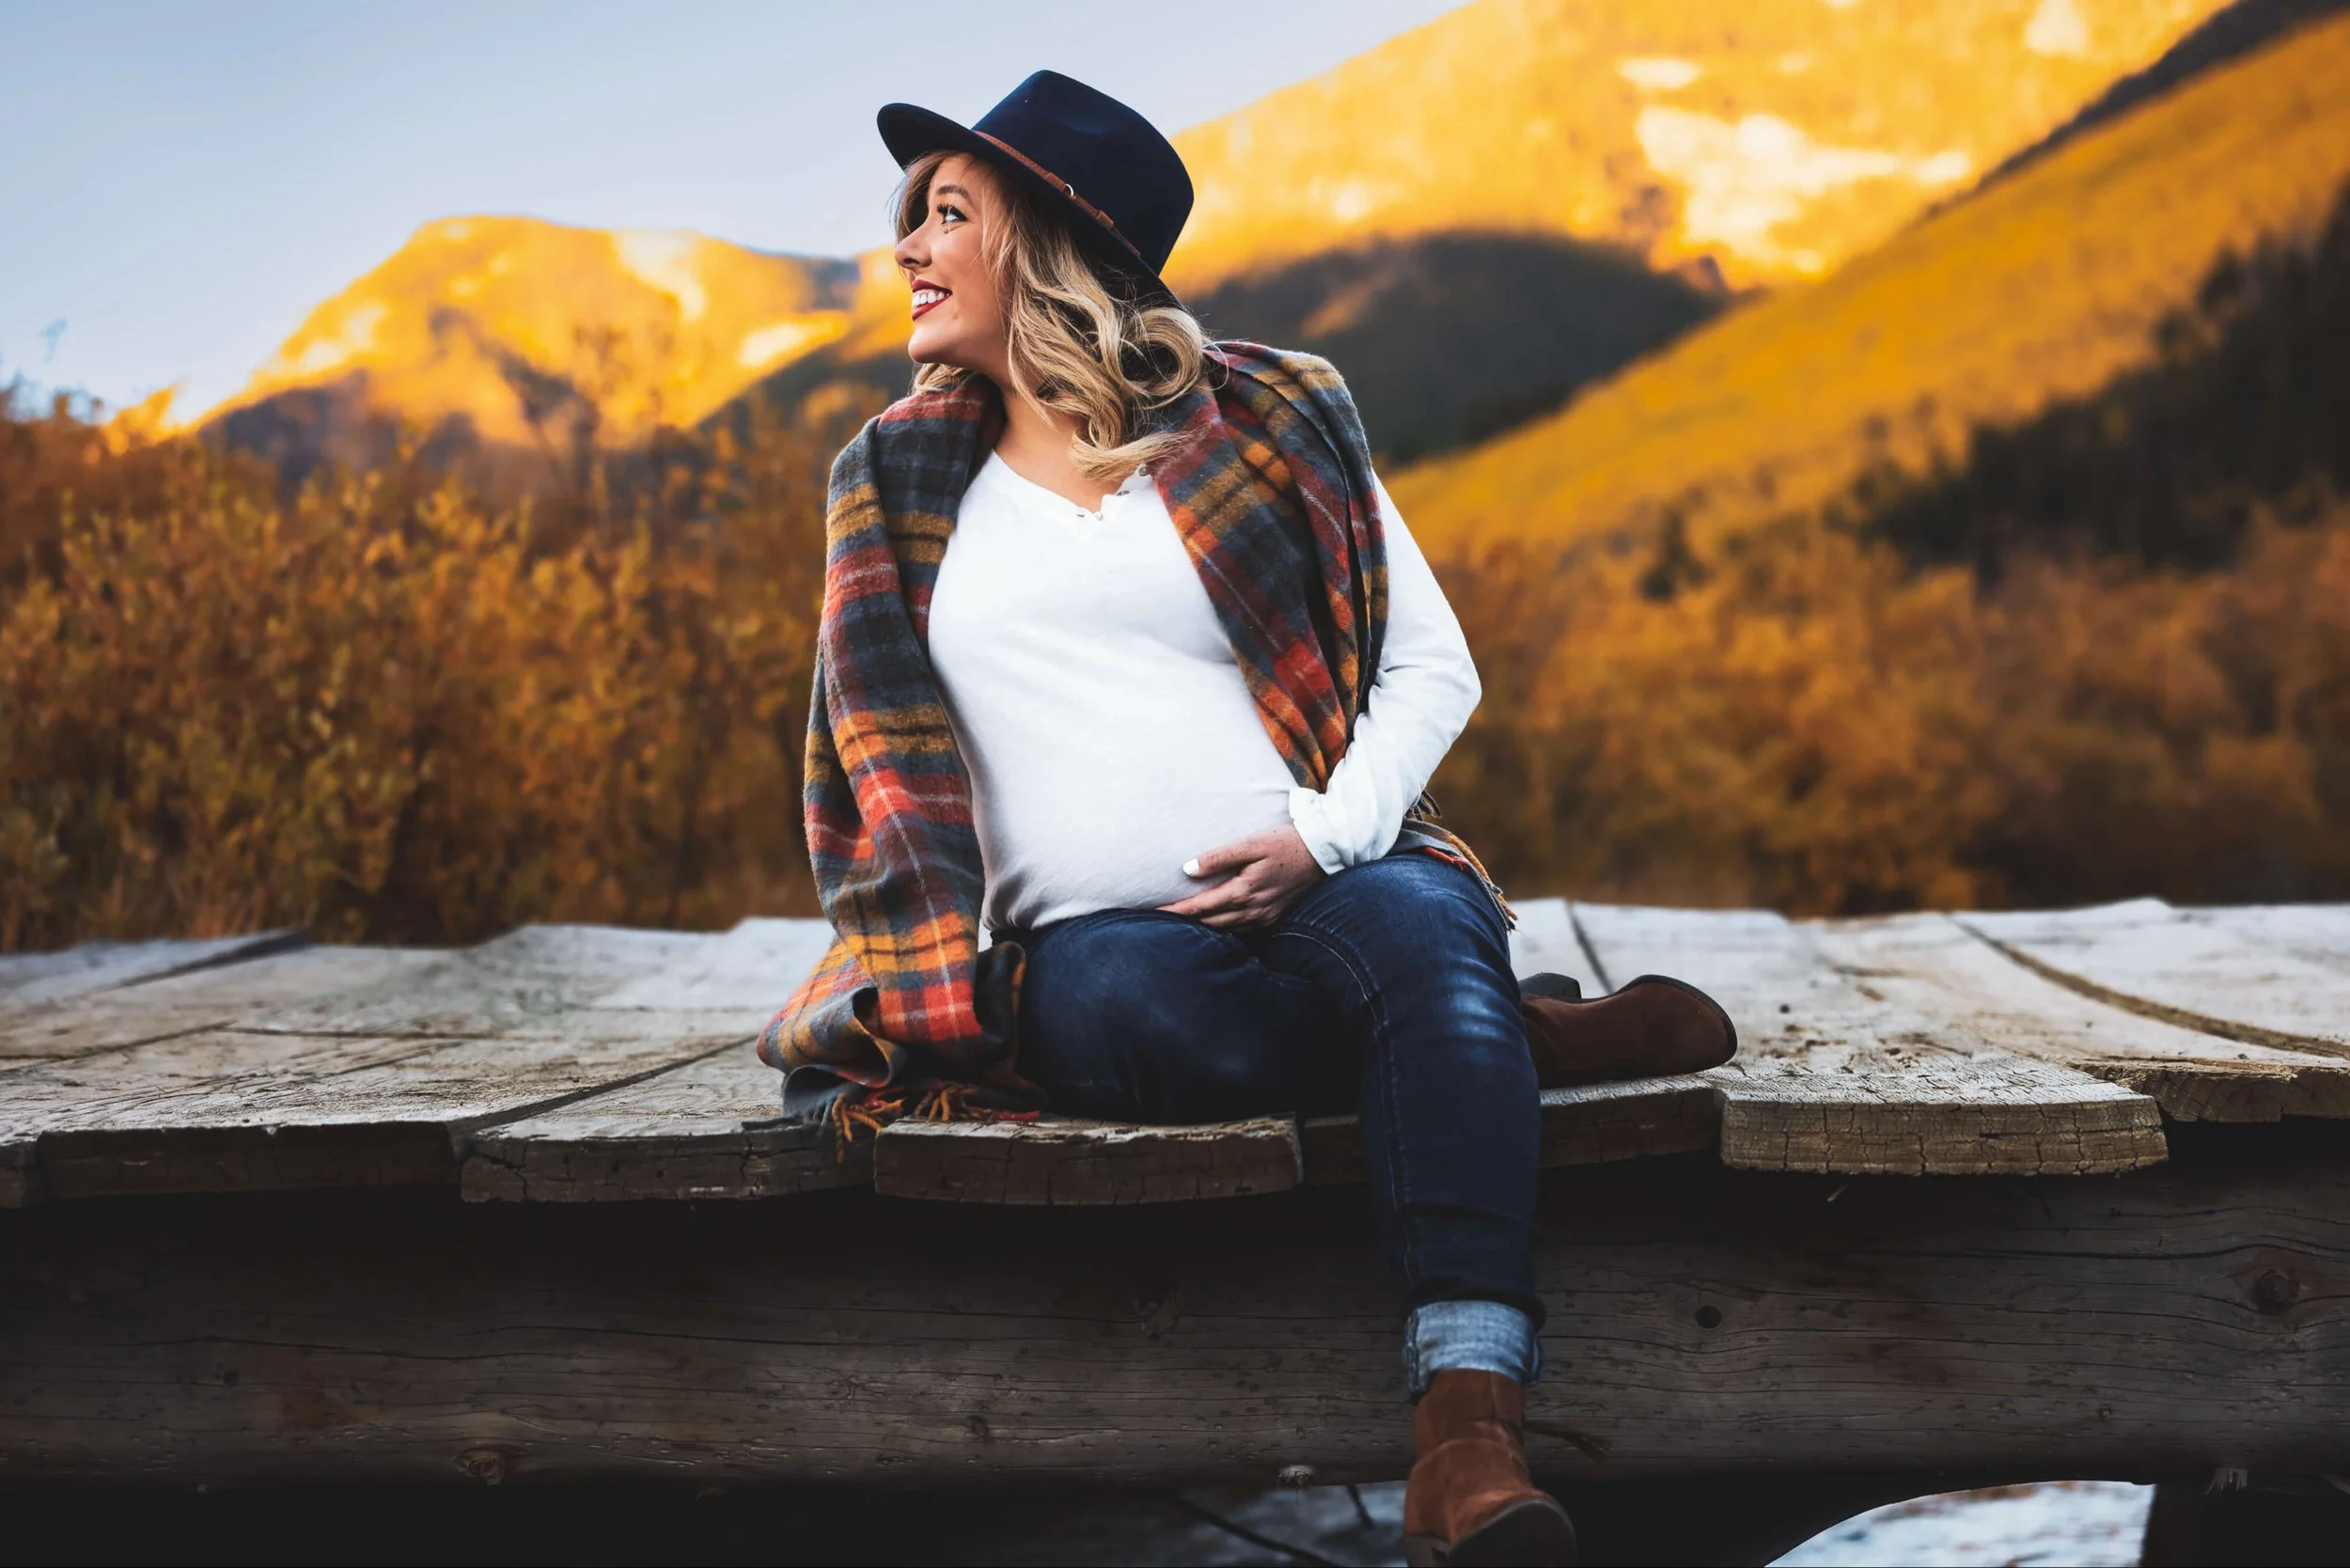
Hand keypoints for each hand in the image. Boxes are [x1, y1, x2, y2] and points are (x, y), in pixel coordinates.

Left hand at [1158, 826, 1326, 928]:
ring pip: (1225, 928)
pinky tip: (1215, 920)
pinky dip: (1223, 926)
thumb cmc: (1286, 843)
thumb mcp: (1250, 843)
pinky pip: (1242, 928)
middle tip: (1160, 918)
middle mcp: (1252, 911)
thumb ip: (1219, 857)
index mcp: (1243, 892)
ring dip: (1203, 926)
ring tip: (1182, 921)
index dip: (1176, 911)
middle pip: (1209, 923)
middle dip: (1185, 922)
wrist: (1322, 853)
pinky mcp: (1273, 918)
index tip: (1154, 911)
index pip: (1200, 907)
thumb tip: (1188, 869)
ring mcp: (1264, 917)